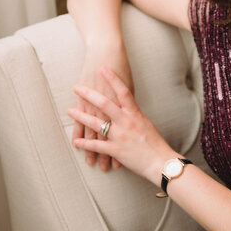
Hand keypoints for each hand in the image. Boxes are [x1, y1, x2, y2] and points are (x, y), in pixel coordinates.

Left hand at [68, 66, 176, 185]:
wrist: (160, 162)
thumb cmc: (155, 143)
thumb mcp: (145, 123)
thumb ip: (134, 114)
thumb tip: (126, 106)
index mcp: (135, 113)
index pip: (123, 91)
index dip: (112, 78)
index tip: (103, 68)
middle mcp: (126, 122)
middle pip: (104, 103)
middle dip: (88, 94)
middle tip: (77, 87)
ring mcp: (119, 136)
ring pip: (96, 123)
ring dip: (81, 117)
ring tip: (70, 111)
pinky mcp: (116, 150)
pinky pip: (96, 145)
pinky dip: (85, 143)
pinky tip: (76, 141)